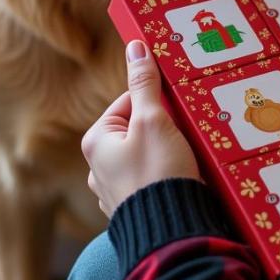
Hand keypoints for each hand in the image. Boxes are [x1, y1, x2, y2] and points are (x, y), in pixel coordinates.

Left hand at [82, 39, 200, 217]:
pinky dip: (165, 172)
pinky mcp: (133, 205)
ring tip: (183, 156)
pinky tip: (179, 174)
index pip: (129, 100)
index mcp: (96, 140)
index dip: (156, 100)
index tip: (174, 108)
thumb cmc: (158, 173)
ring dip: (166, 149)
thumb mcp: (153, 120)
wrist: (171, 231)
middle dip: (163, 126)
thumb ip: (144, 83)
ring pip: (145, 151)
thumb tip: (135, 47)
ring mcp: (114, 189)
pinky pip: (150, 176)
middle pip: (138, 126)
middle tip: (180, 132)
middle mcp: (98, 165)